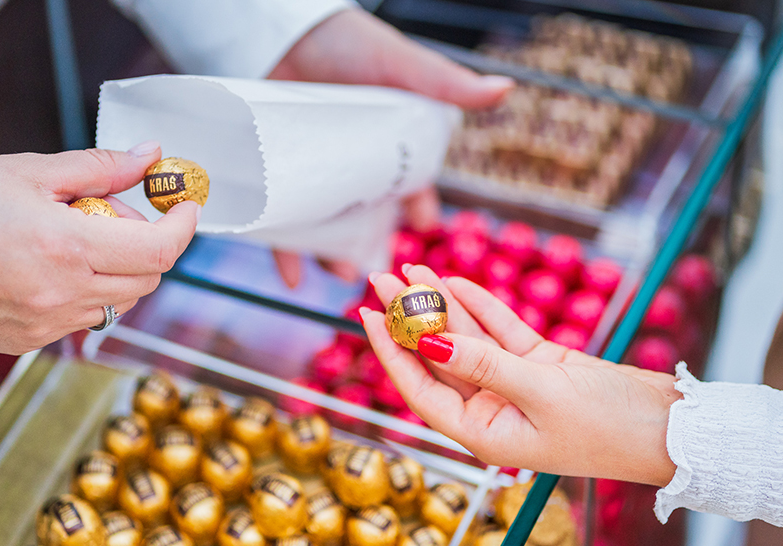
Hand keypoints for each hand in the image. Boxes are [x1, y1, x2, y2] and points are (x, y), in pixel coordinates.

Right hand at [0, 142, 199, 354]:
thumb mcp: (26, 172)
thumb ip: (98, 168)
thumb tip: (148, 157)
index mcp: (66, 247)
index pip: (159, 249)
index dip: (184, 226)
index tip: (185, 206)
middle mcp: (63, 293)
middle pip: (149, 277)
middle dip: (146, 242)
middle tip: (106, 212)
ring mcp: (47, 324)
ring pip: (121, 301)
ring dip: (118, 268)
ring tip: (72, 238)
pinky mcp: (31, 341)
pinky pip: (85, 317)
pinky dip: (87, 291)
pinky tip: (49, 266)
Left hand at [268, 9, 511, 287]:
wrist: (284, 31)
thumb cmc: (348, 43)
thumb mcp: (399, 65)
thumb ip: (446, 84)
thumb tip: (504, 87)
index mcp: (390, 146)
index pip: (411, 186)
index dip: (419, 209)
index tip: (423, 227)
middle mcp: (354, 165)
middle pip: (370, 217)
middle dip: (375, 245)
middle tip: (376, 267)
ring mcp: (316, 173)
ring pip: (329, 227)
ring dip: (335, 255)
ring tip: (339, 274)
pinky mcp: (279, 177)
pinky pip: (281, 222)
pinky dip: (285, 253)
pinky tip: (292, 278)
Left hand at [361, 265, 679, 485]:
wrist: (671, 428)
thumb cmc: (609, 427)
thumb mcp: (541, 393)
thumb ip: (484, 364)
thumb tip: (430, 340)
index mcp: (484, 433)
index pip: (421, 388)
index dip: (391, 352)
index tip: (368, 316)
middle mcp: (492, 410)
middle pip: (440, 357)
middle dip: (412, 318)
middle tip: (385, 278)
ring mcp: (514, 385)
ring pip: (467, 339)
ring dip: (444, 305)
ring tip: (416, 268)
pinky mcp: (539, 364)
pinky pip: (500, 331)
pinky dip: (482, 307)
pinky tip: (458, 282)